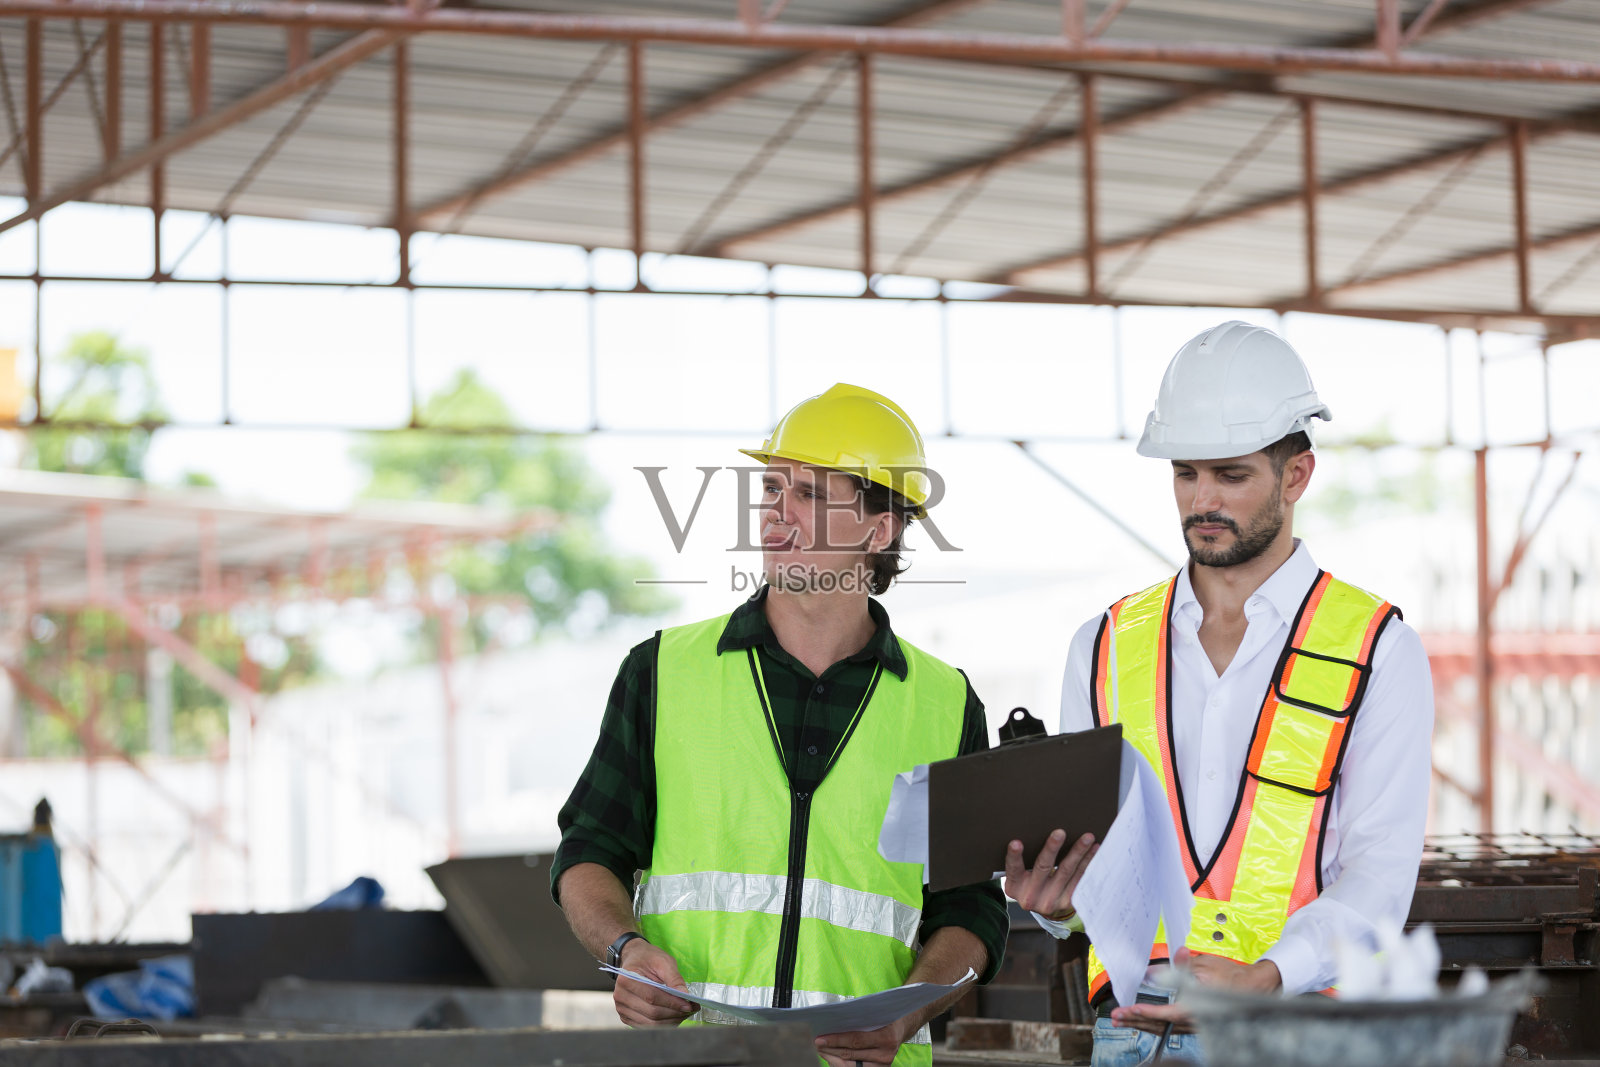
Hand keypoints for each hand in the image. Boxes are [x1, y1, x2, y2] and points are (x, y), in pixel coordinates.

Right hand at [612, 939, 697, 1027]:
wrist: (634, 959)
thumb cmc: (648, 959)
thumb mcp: (663, 961)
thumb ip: (674, 978)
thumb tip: (685, 995)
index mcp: (627, 979)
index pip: (652, 997)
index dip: (672, 1003)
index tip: (689, 1004)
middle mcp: (620, 996)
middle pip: (652, 1012)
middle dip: (674, 1013)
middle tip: (691, 1009)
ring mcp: (621, 1008)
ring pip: (650, 1023)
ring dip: (670, 1021)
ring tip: (684, 1013)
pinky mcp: (626, 1017)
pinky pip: (646, 1026)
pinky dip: (663, 1024)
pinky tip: (673, 1016)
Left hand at [815, 1015, 910, 1065]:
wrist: (903, 1025)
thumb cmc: (886, 1015)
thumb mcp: (875, 1012)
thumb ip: (857, 1018)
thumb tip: (832, 1023)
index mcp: (886, 1038)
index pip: (855, 1040)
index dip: (835, 1040)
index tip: (819, 1038)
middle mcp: (886, 1055)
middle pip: (851, 1055)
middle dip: (830, 1050)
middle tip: (815, 1044)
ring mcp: (883, 1065)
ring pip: (851, 1065)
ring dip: (833, 1058)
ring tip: (821, 1050)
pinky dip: (842, 1063)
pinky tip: (832, 1056)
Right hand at [1002, 829, 1096, 920]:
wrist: (1042, 905)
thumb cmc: (1028, 882)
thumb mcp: (1018, 876)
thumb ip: (1021, 861)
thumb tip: (1033, 830)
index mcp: (1015, 887)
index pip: (1013, 869)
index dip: (1014, 856)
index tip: (1015, 843)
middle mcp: (1031, 896)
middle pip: (1043, 868)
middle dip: (1052, 848)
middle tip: (1060, 832)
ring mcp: (1050, 901)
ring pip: (1066, 871)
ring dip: (1078, 852)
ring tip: (1086, 837)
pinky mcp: (1067, 902)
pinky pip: (1079, 879)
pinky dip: (1087, 862)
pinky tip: (1094, 850)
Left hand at [1106, 947, 1280, 1035]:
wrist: (1256, 987)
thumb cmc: (1232, 976)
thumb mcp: (1204, 966)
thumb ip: (1180, 967)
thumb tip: (1158, 967)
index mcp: (1198, 1007)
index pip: (1166, 1014)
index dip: (1145, 1013)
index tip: (1128, 1010)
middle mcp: (1196, 1021)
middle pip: (1161, 1025)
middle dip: (1136, 1021)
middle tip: (1117, 1017)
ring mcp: (1197, 1025)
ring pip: (1165, 1028)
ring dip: (1143, 1024)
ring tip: (1123, 1020)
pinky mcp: (1197, 1024)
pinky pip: (1172, 1027)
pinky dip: (1156, 1024)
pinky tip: (1144, 1021)